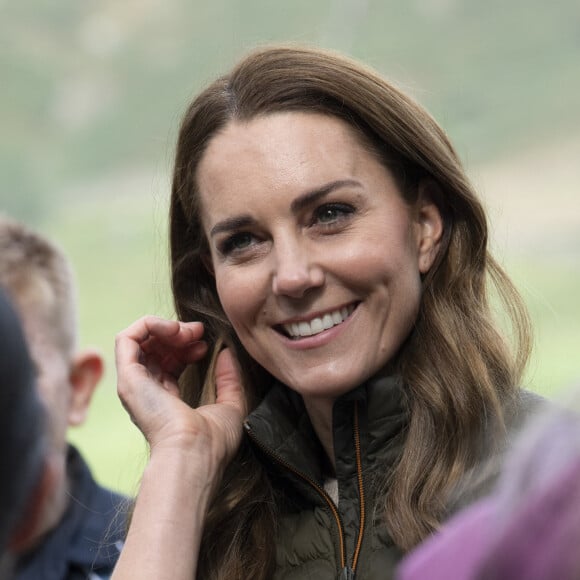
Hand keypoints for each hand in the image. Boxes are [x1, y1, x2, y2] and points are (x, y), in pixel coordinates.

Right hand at [115, 316, 245, 470]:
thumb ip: (229, 378)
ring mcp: (135, 384)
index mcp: (165, 401)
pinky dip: (150, 324)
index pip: (168, 363)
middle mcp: (146, 392)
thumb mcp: (230, 405)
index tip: (206, 346)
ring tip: (189, 332)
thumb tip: (226, 352)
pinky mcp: (128, 376)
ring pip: (141, 340)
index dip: (186, 347)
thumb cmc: (212, 441)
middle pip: (155, 349)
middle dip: (179, 333)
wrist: (195, 453)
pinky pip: (128, 338)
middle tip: (199, 333)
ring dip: (167, 327)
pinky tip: (173, 328)